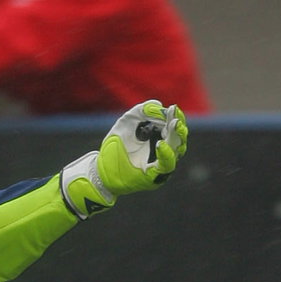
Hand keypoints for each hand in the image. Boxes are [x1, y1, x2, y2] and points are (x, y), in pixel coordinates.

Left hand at [61, 100, 186, 215]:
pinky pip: (166, 165)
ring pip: (177, 150)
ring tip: (173, 124)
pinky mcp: (155, 177)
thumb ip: (142, 110)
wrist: (101, 169)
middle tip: (175, 117)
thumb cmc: (115, 146)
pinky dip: (166, 154)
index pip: (174, 127)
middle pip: (179, 138)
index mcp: (160, 138)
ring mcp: (161, 165)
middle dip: (178, 126)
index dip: (175, 117)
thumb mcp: (126, 122)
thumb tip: (160, 104)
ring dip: (176, 136)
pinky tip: (161, 144)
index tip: (173, 108)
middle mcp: (164, 152)